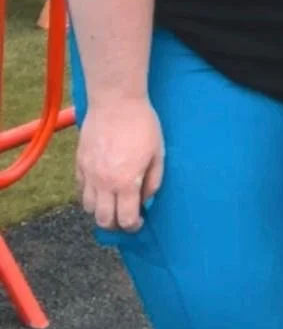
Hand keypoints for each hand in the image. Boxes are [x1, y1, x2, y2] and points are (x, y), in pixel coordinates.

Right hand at [76, 98, 164, 231]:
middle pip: (103, 220)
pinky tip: (99, 187)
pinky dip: (88, 194)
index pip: (125, 219)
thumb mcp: (158, 153)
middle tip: (124, 218)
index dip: (133, 226)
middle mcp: (104, 183)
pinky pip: (79, 189)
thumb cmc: (142, 124)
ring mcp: (88, 173)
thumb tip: (145, 199)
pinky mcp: (79, 162)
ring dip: (100, 211)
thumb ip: (154, 181)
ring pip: (88, 207)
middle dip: (115, 225)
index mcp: (126, 182)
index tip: (138, 222)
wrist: (116, 101)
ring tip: (111, 203)